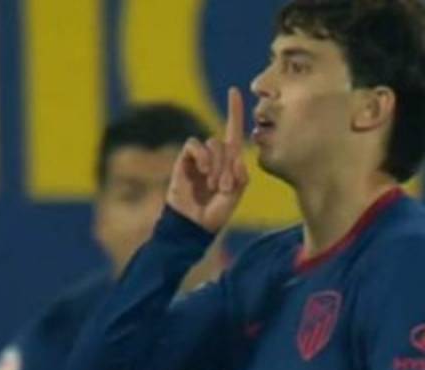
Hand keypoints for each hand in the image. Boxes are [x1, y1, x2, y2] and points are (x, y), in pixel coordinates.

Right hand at [167, 87, 249, 233]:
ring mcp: (199, 158)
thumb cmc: (216, 213)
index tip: (234, 90)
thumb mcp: (235, 196)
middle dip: (228, 166)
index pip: (234, 131)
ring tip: (213, 184)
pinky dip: (201, 156)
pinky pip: (194, 145)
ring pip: (213, 143)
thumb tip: (237, 157)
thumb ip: (240, 176)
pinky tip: (203, 171)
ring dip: (216, 165)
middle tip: (224, 187)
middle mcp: (215, 156)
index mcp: (230, 162)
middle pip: (226, 143)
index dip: (234, 111)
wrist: (194, 224)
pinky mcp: (184, 160)